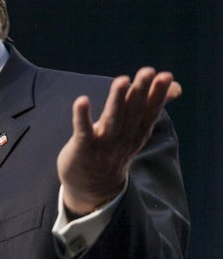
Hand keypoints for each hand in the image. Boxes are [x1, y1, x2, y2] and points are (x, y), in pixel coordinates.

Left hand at [57, 67, 181, 214]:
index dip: (158, 94)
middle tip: (148, 71)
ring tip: (122, 80)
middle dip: (140, 91)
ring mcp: (104, 143)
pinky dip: (82, 116)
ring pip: (112, 118)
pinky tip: (81, 100)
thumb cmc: (115, 150)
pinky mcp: (83, 147)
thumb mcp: (137, 129)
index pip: (149, 110)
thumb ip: (152, 105)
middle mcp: (124, 137)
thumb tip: (176, 86)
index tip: (166, 76)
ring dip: (117, 99)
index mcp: (137, 131)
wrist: (93, 187)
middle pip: (133, 111)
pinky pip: (83, 130)